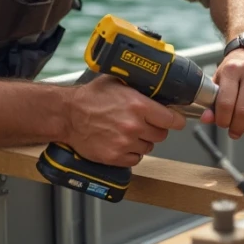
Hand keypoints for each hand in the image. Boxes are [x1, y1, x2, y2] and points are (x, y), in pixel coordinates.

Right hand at [65, 75, 186, 166]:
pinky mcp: (115, 157)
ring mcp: (125, 143)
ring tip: (127, 132)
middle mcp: (134, 126)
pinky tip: (121, 143)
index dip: (175, 120)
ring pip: (148, 148)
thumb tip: (159, 89)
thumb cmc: (90, 98)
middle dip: (155, 129)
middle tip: (143, 124)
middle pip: (161, 135)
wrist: (68, 115)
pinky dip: (130, 154)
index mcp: (139, 105)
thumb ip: (140, 88)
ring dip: (142, 142)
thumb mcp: (117, 83)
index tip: (176, 120)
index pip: (172, 119)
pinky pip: (135, 160)